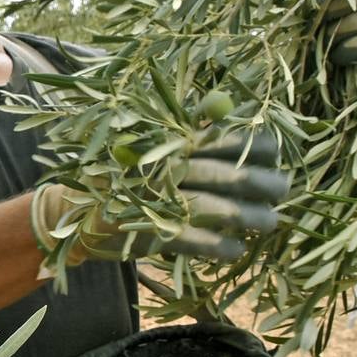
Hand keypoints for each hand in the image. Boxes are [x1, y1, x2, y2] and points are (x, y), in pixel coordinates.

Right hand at [31, 133, 289, 264]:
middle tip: (284, 191)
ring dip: (247, 216)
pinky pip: (191, 240)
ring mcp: (154, 199)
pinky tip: (236, 249)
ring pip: (213, 208)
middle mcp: (163, 166)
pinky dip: (217, 245)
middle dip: (261, 183)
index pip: (221, 137)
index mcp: (168, 140)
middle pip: (224, 174)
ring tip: (270, 222)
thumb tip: (226, 108)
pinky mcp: (146, 231)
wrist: (72, 211)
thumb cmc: (121, 173)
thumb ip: (185, 126)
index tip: (277, 155)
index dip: (255, 146)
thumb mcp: (148, 142)